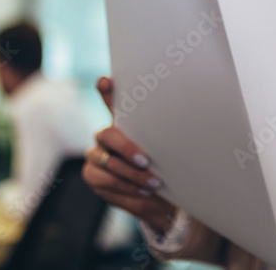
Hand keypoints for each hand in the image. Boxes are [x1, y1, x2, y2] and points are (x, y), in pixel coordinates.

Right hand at [82, 76, 178, 232]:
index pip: (109, 99)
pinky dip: (128, 190)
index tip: (106, 81)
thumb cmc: (162, 164)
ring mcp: (94, 156)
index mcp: (120, 121)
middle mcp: (103, 135)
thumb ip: (165, 131)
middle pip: (107, 135)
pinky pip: (107, 184)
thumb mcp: (167, 148)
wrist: (156, 194)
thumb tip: (183, 108)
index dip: (106, 90)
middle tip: (146, 161)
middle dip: (127, 149)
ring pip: (108, 163)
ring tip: (154, 183)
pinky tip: (144, 193)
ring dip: (133, 176)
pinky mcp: (92, 177)